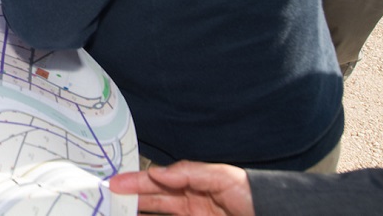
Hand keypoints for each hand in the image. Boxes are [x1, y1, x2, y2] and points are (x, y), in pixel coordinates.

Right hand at [109, 161, 254, 215]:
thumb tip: (158, 172)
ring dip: (138, 211)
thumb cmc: (251, 193)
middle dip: (131, 198)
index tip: (116, 183)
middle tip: (108, 199)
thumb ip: (189, 172)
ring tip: (117, 210)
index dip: (136, 182)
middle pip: (153, 200)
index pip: (158, 181)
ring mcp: (192, 215)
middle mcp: (188, 201)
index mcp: (193, 184)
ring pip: (158, 214)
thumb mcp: (222, 176)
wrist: (275, 214)